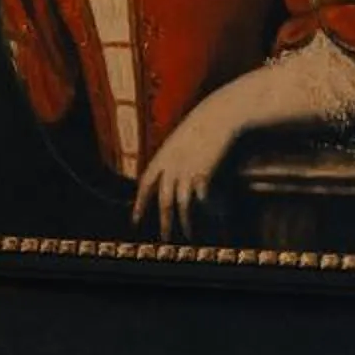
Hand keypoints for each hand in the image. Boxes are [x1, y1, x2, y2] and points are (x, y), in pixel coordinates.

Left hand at [133, 97, 239, 241]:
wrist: (218, 116)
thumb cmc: (201, 126)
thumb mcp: (178, 140)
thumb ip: (170, 157)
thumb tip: (166, 173)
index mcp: (162, 157)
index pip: (145, 185)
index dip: (140, 204)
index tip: (135, 220)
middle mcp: (171, 166)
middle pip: (163, 201)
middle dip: (164, 222)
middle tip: (165, 238)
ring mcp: (187, 171)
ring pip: (182, 204)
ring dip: (185, 222)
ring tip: (188, 235)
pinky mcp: (204, 173)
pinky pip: (201, 198)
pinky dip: (205, 208)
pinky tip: (208, 213)